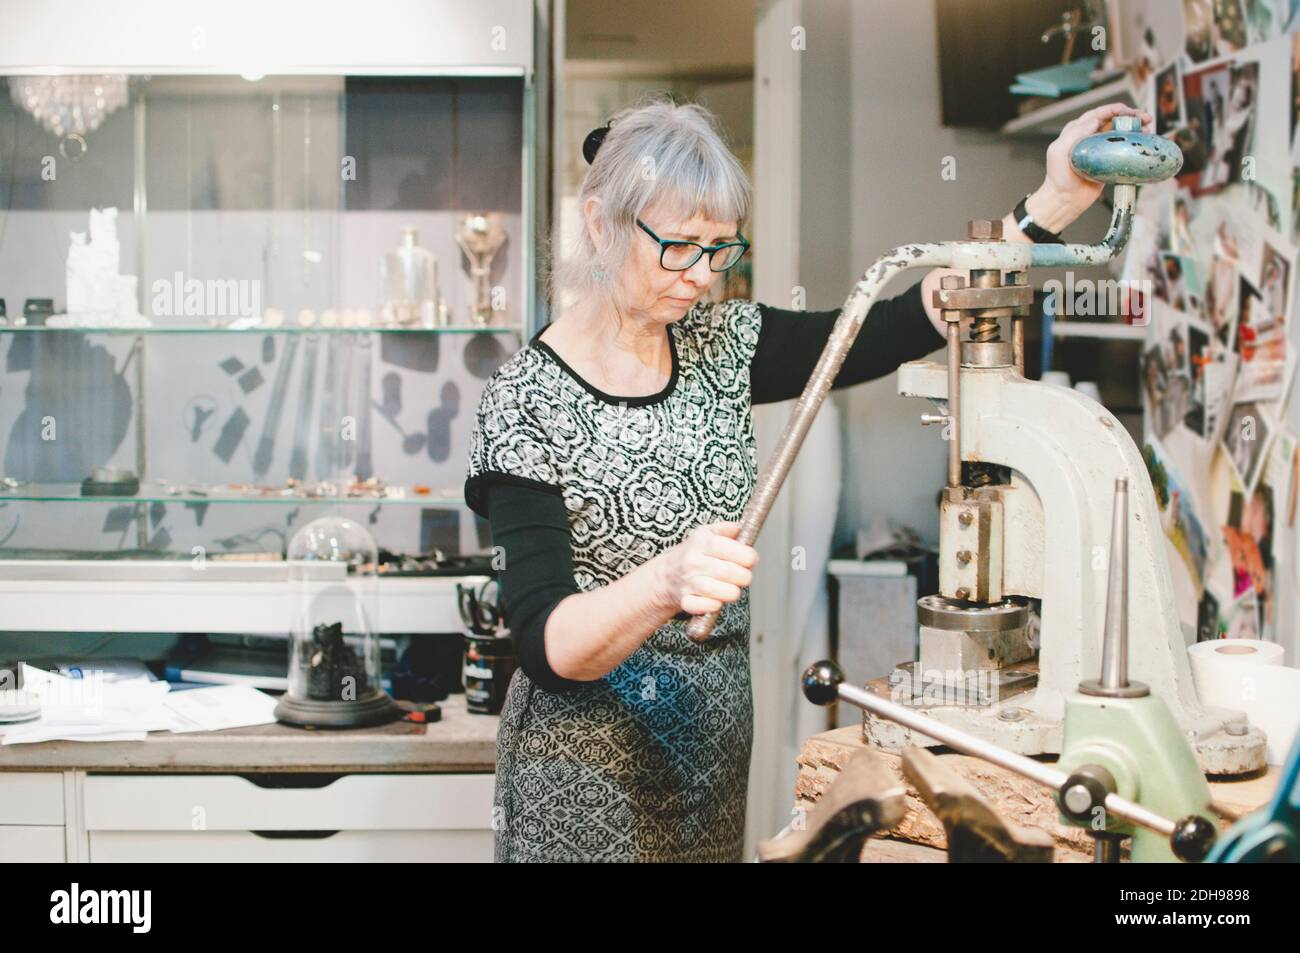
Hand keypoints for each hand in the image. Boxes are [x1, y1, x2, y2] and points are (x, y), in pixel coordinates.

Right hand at [655, 521, 757, 615]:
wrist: (666, 575)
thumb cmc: (693, 554)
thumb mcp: (705, 534)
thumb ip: (724, 528)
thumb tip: (738, 529)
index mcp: (701, 542)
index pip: (730, 549)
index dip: (748, 556)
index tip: (751, 559)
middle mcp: (693, 561)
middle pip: (728, 572)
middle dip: (744, 576)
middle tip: (743, 576)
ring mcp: (688, 582)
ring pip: (718, 591)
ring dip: (732, 592)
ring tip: (733, 588)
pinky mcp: (685, 600)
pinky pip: (702, 606)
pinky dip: (713, 606)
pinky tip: (717, 600)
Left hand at [1029, 103, 1155, 232]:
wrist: (1064, 200)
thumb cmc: (1057, 177)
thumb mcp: (1058, 151)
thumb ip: (1074, 134)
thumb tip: (1095, 120)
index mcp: (1077, 130)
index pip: (1099, 113)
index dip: (1116, 109)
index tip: (1129, 111)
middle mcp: (1090, 137)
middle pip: (1114, 120)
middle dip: (1132, 117)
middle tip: (1146, 120)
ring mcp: (1100, 149)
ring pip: (1121, 133)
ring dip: (1136, 130)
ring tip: (1147, 132)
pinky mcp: (1108, 161)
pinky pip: (1124, 149)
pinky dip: (1134, 145)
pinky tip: (1143, 145)